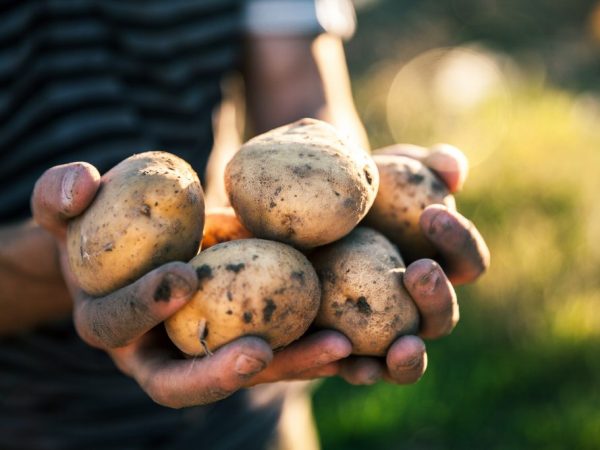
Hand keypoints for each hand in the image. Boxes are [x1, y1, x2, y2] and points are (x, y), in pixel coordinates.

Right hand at [31, 162, 352, 407]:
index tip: (182, 277)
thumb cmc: (103, 221)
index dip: (142, 308)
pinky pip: (276, 354)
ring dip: (289, 367)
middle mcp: (154, 352)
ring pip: (241, 376)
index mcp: (109, 322)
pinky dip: (309, 348)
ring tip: (336, 347)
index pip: (116, 326)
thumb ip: (59, 193)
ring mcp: (200, 354)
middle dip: (219, 373)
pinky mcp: (240, 341)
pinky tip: (349, 334)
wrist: (139, 241)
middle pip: (182, 382)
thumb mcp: (72, 205)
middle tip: (261, 350)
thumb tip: (78, 189)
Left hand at [327, 143, 489, 384]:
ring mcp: (384, 335)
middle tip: (418, 269)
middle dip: (438, 298)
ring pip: (409, 359)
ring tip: (403, 347)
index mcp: (437, 267)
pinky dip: (360, 368)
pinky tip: (348, 361)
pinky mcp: (347, 351)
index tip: (432, 213)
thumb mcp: (384, 171)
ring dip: (411, 357)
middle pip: (443, 317)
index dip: (460, 241)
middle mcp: (416, 307)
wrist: (303, 220)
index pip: (466, 262)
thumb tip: (452, 167)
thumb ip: (421, 166)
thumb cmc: (356, 194)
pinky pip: (359, 368)